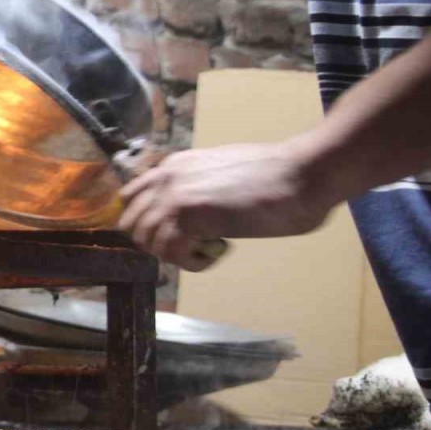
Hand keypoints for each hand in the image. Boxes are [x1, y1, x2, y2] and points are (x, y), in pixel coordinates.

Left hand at [119, 142, 335, 270]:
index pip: (130, 198)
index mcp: (174, 166)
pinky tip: (216, 254)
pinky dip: (191, 263)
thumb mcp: (221, 175)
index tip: (171, 236)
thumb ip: (197, 190)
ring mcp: (175, 194)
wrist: (300, 175)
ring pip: (148, 241)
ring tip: (207, 249)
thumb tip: (191, 216)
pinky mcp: (189, 215)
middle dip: (157, 242)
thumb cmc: (274, 178)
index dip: (146, 224)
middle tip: (191, 246)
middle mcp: (167, 177)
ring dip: (174, 254)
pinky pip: (170, 253)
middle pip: (132, 224)